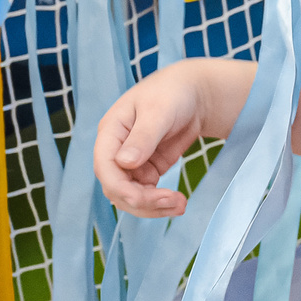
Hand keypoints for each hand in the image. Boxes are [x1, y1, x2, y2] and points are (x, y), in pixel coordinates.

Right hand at [93, 66, 218, 217]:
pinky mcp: (148, 169)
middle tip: (175, 202)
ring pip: (130, 196)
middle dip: (142, 201)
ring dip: (152, 207)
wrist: (196, 93)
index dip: (121, 188)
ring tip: (180, 205)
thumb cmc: (173, 93)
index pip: (105, 168)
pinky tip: (178, 202)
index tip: (148, 197)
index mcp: (111, 132)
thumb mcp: (158, 110)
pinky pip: (146, 193)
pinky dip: (159, 202)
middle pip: (116, 188)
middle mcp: (116, 150)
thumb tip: (124, 163)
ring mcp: (132, 162)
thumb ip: (143, 137)